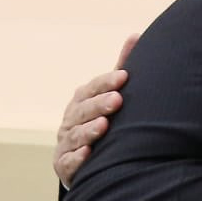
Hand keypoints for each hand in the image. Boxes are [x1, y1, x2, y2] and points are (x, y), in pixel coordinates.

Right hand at [53, 34, 138, 187]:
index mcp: (82, 101)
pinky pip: (70, 162)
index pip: (92, 88)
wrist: (83, 160)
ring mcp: (66, 142)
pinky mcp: (65, 165)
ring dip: (89, 130)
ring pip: (76, 135)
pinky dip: (77, 159)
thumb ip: (121, 68)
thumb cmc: (101, 119)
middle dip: (99, 105)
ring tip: (104, 126)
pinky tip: (88, 155)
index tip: (124, 77)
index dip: (106, 82)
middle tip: (117, 101)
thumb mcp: (109, 94)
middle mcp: (71, 120)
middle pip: (84, 110)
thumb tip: (136, 35)